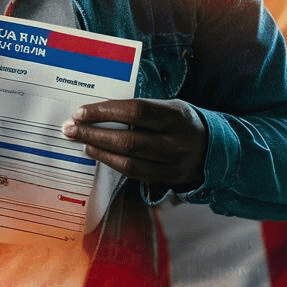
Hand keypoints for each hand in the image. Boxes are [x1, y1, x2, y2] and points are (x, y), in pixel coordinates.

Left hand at [62, 98, 207, 191]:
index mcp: (177, 116)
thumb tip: (97, 110)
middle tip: (70, 128)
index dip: (105, 111)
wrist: (216, 147)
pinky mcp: (169, 180)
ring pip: (130, 162)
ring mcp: (174, 165)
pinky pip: (135, 174)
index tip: (80, 111)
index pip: (135, 111)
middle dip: (94, 134)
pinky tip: (96, 153)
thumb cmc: (180, 120)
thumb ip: (139, 108)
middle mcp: (177, 142)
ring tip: (80, 141)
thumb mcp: (168, 106)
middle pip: (129, 140)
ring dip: (99, 151)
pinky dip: (112, 163)